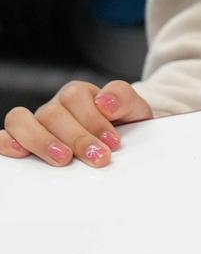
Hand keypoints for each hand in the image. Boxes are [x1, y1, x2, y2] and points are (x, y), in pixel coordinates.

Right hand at [2, 80, 152, 167]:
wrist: (124, 140)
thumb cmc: (123, 125)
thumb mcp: (134, 110)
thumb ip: (124, 99)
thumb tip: (105, 102)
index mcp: (80, 94)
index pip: (76, 95)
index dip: (94, 119)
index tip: (113, 141)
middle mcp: (55, 106)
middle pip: (52, 112)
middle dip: (77, 137)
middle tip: (98, 156)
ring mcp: (36, 123)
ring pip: (21, 120)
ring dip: (42, 141)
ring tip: (64, 159)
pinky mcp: (22, 140)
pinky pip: (4, 135)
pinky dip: (7, 142)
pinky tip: (20, 153)